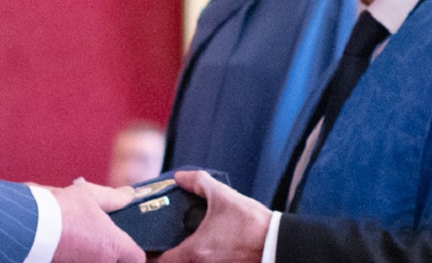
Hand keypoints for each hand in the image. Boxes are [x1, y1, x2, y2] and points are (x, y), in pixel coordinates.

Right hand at [49, 178, 145, 262]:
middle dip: (111, 250)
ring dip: (92, 251)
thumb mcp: (90, 195)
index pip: (137, 258)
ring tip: (80, 233)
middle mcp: (101, 262)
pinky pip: (78, 260)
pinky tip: (68, 240)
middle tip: (100, 234)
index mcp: (113, 245)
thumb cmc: (60, 210)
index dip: (135, 251)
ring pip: (96, 260)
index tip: (130, 243)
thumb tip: (129, 195)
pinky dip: (77, 254)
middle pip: (115, 260)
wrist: (27, 226)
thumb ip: (114, 197)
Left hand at [156, 170, 270, 262]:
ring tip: (183, 245)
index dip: (151, 255)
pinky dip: (200, 260)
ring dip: (185, 258)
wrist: (280, 245)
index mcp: (195, 252)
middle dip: (168, 257)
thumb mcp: (225, 197)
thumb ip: (199, 183)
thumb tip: (180, 176)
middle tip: (165, 244)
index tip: (150, 245)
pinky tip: (206, 249)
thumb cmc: (253, 225)